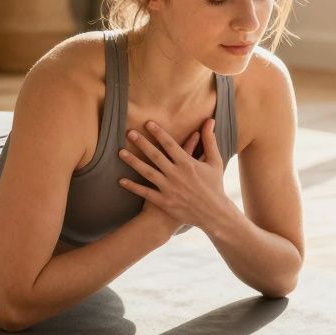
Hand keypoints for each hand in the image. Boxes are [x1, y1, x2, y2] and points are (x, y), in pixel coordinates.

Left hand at [117, 118, 231, 231]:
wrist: (214, 214)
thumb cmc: (214, 185)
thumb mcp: (215, 161)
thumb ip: (210, 140)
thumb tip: (210, 120)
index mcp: (188, 164)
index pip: (170, 144)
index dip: (158, 133)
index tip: (147, 123)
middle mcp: (176, 175)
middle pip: (155, 156)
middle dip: (142, 143)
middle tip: (129, 132)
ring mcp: (169, 189)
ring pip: (147, 172)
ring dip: (133, 162)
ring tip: (120, 152)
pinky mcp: (164, 202)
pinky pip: (145, 193)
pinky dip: (133, 187)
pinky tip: (121, 180)